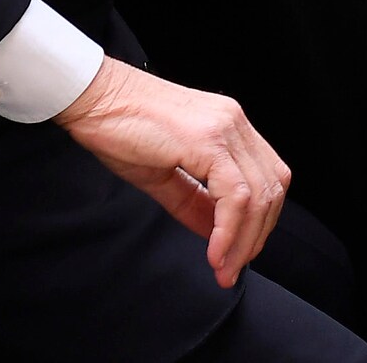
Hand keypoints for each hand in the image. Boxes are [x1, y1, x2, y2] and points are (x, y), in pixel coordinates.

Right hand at [53, 58, 288, 287]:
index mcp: (229, 126)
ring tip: (223, 267)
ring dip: (244, 240)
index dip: (262, 219)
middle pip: (272, 188)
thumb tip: (215, 234)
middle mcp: (234, 123)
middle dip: (256, 236)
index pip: (268, 177)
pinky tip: (214, 250)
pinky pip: (234, 195)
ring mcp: (225, 128)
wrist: (94, 98)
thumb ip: (194, 202)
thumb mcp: (164, 174)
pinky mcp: (208, 140)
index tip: (240, 251)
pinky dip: (228, 230)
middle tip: (232, 268)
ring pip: (259, 195)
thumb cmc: (120, 128)